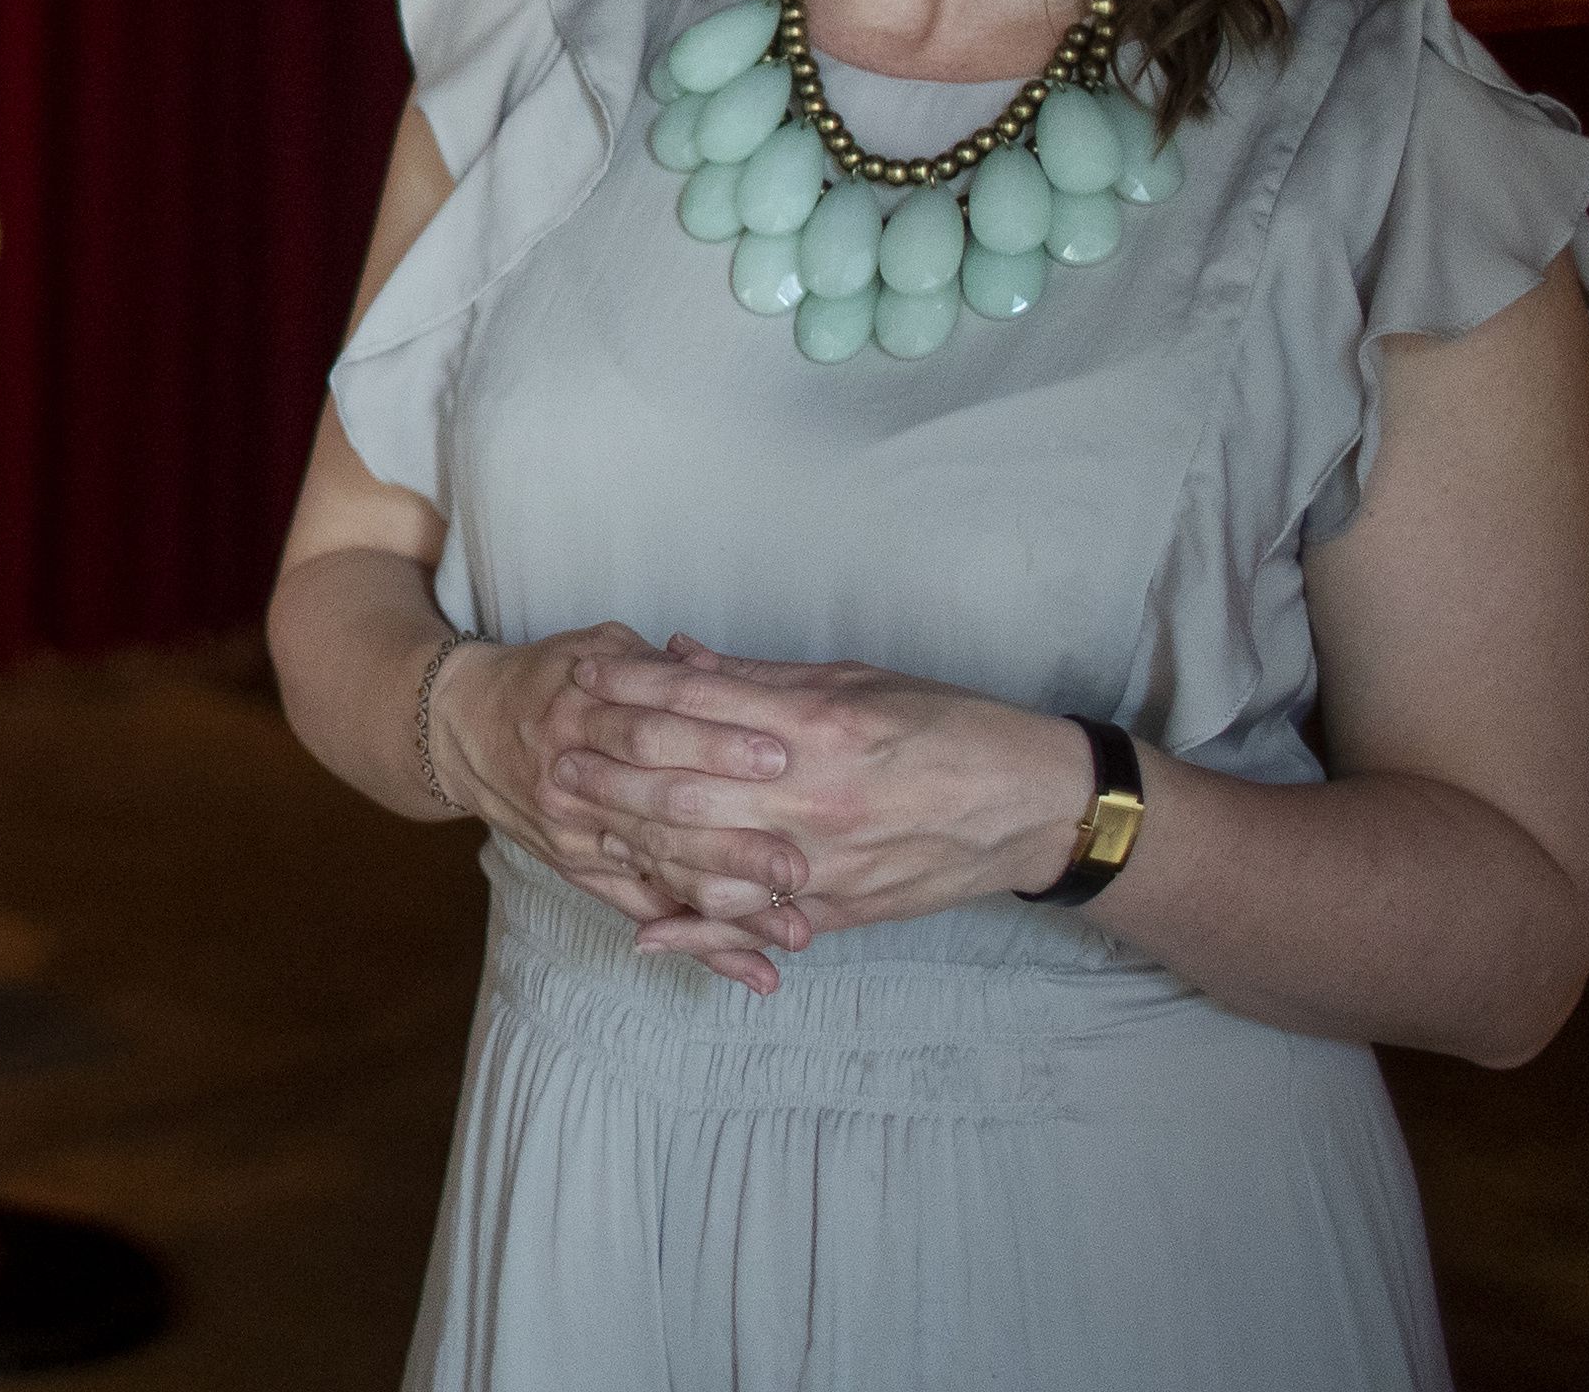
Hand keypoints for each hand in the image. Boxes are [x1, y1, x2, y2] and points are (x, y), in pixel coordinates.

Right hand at [431, 622, 814, 993]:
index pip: (653, 728)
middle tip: (797, 865)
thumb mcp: (596, 650)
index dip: (715, 742)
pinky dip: (701, 944)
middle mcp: (574, 776)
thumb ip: (658, 665)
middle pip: (659, 811)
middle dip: (732, 842)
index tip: (781, 758)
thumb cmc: (545, 680)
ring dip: (730, 909)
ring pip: (658, 872)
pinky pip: (643, 910)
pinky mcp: (578, 868)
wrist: (461, 727)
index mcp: (581, 711)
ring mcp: (575, 831)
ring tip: (795, 931)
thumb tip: (720, 669)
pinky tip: (754, 971)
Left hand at [555, 640, 1102, 941]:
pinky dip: (701, 931)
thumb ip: (762, 678)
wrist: (1033, 806)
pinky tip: (649, 932)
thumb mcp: (856, 681)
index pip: (701, 703)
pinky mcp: (842, 909)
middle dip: (613, 769)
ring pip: (709, 861)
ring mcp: (826, 861)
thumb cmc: (950, 727)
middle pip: (687, 785)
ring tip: (582, 829)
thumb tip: (680, 656)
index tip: (584, 675)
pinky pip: (758, 923)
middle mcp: (813, 796)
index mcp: (818, 725)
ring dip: (638, 847)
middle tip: (555, 755)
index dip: (633, 686)